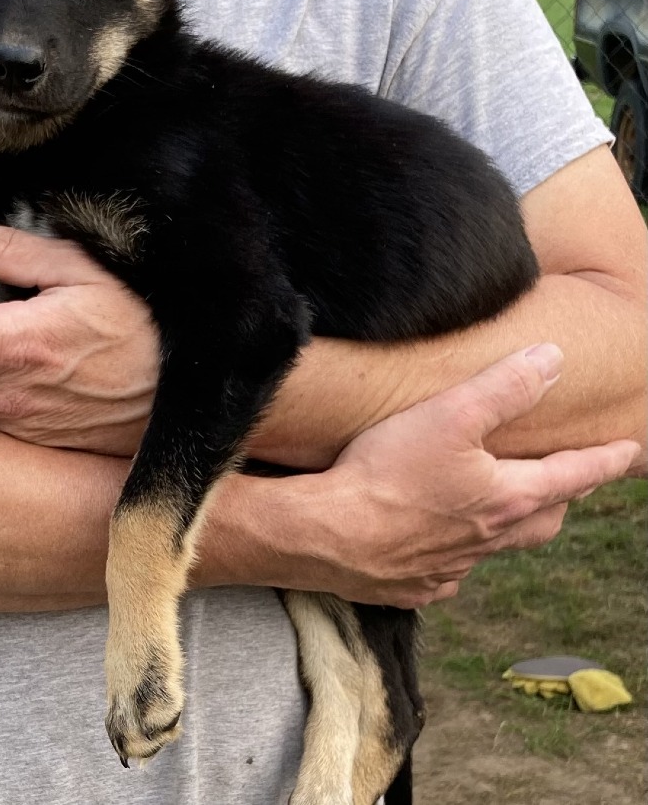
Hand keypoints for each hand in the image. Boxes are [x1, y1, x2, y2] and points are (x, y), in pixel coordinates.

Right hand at [227, 344, 641, 607]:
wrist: (327, 535)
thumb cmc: (386, 474)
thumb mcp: (449, 416)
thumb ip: (503, 389)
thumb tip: (554, 360)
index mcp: (504, 498)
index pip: (571, 476)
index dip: (602, 460)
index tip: (629, 451)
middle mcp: (486, 539)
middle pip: (542, 521)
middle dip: (558, 499)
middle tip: (562, 483)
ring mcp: (449, 567)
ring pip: (495, 549)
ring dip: (507, 527)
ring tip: (497, 509)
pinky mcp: (411, 584)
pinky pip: (446, 574)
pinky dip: (452, 557)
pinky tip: (433, 545)